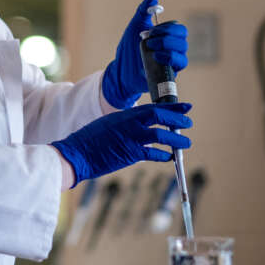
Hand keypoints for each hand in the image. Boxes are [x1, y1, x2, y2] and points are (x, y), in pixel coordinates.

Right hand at [50, 103, 191, 186]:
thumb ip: (125, 124)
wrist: (76, 153)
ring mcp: (131, 138)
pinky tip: (169, 158)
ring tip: (185, 142)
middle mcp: (130, 123)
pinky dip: (163, 155)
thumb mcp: (108, 125)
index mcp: (125, 114)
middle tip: (188, 122)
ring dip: (176, 139)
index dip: (171, 107)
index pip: (153, 107)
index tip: (185, 106)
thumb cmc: (89, 140)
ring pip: (161, 135)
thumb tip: (139, 128)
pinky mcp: (129, 153)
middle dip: (177, 118)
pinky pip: (152, 154)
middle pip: (160, 116)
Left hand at [101, 0, 188, 108]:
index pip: (179, 30)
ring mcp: (172, 62)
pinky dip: (170, 58)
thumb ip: (143, 11)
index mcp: (167, 37)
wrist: (121, 70)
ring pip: (183, 52)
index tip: (151, 31)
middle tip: (150, 40)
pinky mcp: (170, 73)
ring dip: (167, 47)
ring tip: (151, 48)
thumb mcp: (135, 26)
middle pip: (183, 39)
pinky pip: (180, 65)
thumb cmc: (129, 49)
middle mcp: (173, 49)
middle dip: (167, 37)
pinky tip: (156, 56)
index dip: (167, 28)